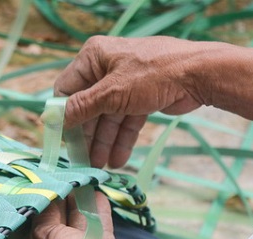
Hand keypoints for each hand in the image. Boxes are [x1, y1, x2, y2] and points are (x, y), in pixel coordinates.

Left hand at [6, 191, 140, 238]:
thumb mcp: (44, 234)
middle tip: (58, 183)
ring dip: (77, 206)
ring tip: (78, 183)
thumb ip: (44, 212)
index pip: (21, 237)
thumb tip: (47, 195)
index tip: (33, 193)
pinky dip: (96, 212)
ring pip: (75, 228)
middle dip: (56, 207)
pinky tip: (97, 195)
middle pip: (51, 230)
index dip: (28, 214)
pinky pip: (96, 229)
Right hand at [54, 36, 207, 167]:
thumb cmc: (153, 74)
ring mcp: (125, 84)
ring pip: (108, 117)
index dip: (64, 116)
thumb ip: (82, 107)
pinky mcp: (142, 98)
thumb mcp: (112, 92)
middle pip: (88, 107)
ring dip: (105, 142)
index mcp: (93, 57)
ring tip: (101, 166)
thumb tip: (53, 119)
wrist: (199, 74)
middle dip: (87, 135)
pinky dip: (123, 139)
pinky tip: (119, 160)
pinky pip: (127, 120)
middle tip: (83, 160)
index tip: (62, 141)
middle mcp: (106, 68)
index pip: (67, 89)